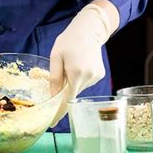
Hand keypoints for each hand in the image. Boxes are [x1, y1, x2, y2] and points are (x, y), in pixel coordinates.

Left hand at [49, 3, 117, 126]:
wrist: (89, 29)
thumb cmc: (68, 41)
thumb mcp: (55, 57)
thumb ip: (54, 78)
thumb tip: (52, 96)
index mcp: (76, 73)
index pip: (66, 99)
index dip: (59, 112)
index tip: (52, 123)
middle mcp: (88, 77)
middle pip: (72, 93)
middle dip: (63, 91)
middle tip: (60, 75)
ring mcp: (96, 77)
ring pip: (78, 88)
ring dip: (72, 83)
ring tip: (71, 65)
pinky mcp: (99, 75)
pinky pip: (85, 83)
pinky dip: (79, 79)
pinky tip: (79, 66)